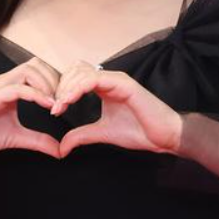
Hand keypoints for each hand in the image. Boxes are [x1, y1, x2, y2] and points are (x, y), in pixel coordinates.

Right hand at [0, 58, 60, 161]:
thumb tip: (59, 150)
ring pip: (28, 70)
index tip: (66, 102)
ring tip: (55, 105)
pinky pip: (17, 88)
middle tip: (63, 101)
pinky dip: (35, 95)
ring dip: (47, 85)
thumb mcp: (15, 137)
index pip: (38, 71)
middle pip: (36, 64)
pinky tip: (48, 106)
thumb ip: (38, 140)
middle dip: (54, 80)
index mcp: (10, 86)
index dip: (56, 82)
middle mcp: (4, 81)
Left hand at [51, 61, 181, 158]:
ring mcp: (117, 79)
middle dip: (61, 87)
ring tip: (60, 106)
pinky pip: (94, 79)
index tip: (54, 110)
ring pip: (82, 72)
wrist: (164, 136)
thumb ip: (81, 136)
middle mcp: (109, 79)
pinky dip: (78, 88)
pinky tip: (69, 101)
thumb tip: (61, 148)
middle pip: (75, 70)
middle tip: (55, 107)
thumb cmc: (140, 131)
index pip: (76, 77)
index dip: (62, 90)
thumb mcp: (102, 133)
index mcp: (104, 87)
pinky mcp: (124, 83)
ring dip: (67, 88)